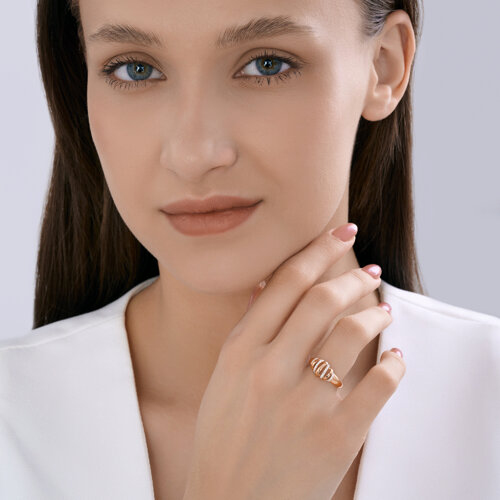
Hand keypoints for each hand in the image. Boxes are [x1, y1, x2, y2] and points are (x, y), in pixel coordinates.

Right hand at [183, 223, 405, 499]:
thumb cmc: (224, 439)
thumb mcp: (222, 378)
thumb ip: (247, 331)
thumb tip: (264, 285)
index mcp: (240, 351)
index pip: (286, 281)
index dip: (318, 249)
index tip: (340, 233)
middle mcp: (270, 370)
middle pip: (324, 299)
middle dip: (354, 276)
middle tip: (369, 272)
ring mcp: (304, 403)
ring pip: (354, 333)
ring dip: (377, 314)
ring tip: (384, 311)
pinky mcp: (336, 436)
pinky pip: (379, 385)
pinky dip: (395, 365)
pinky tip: (397, 358)